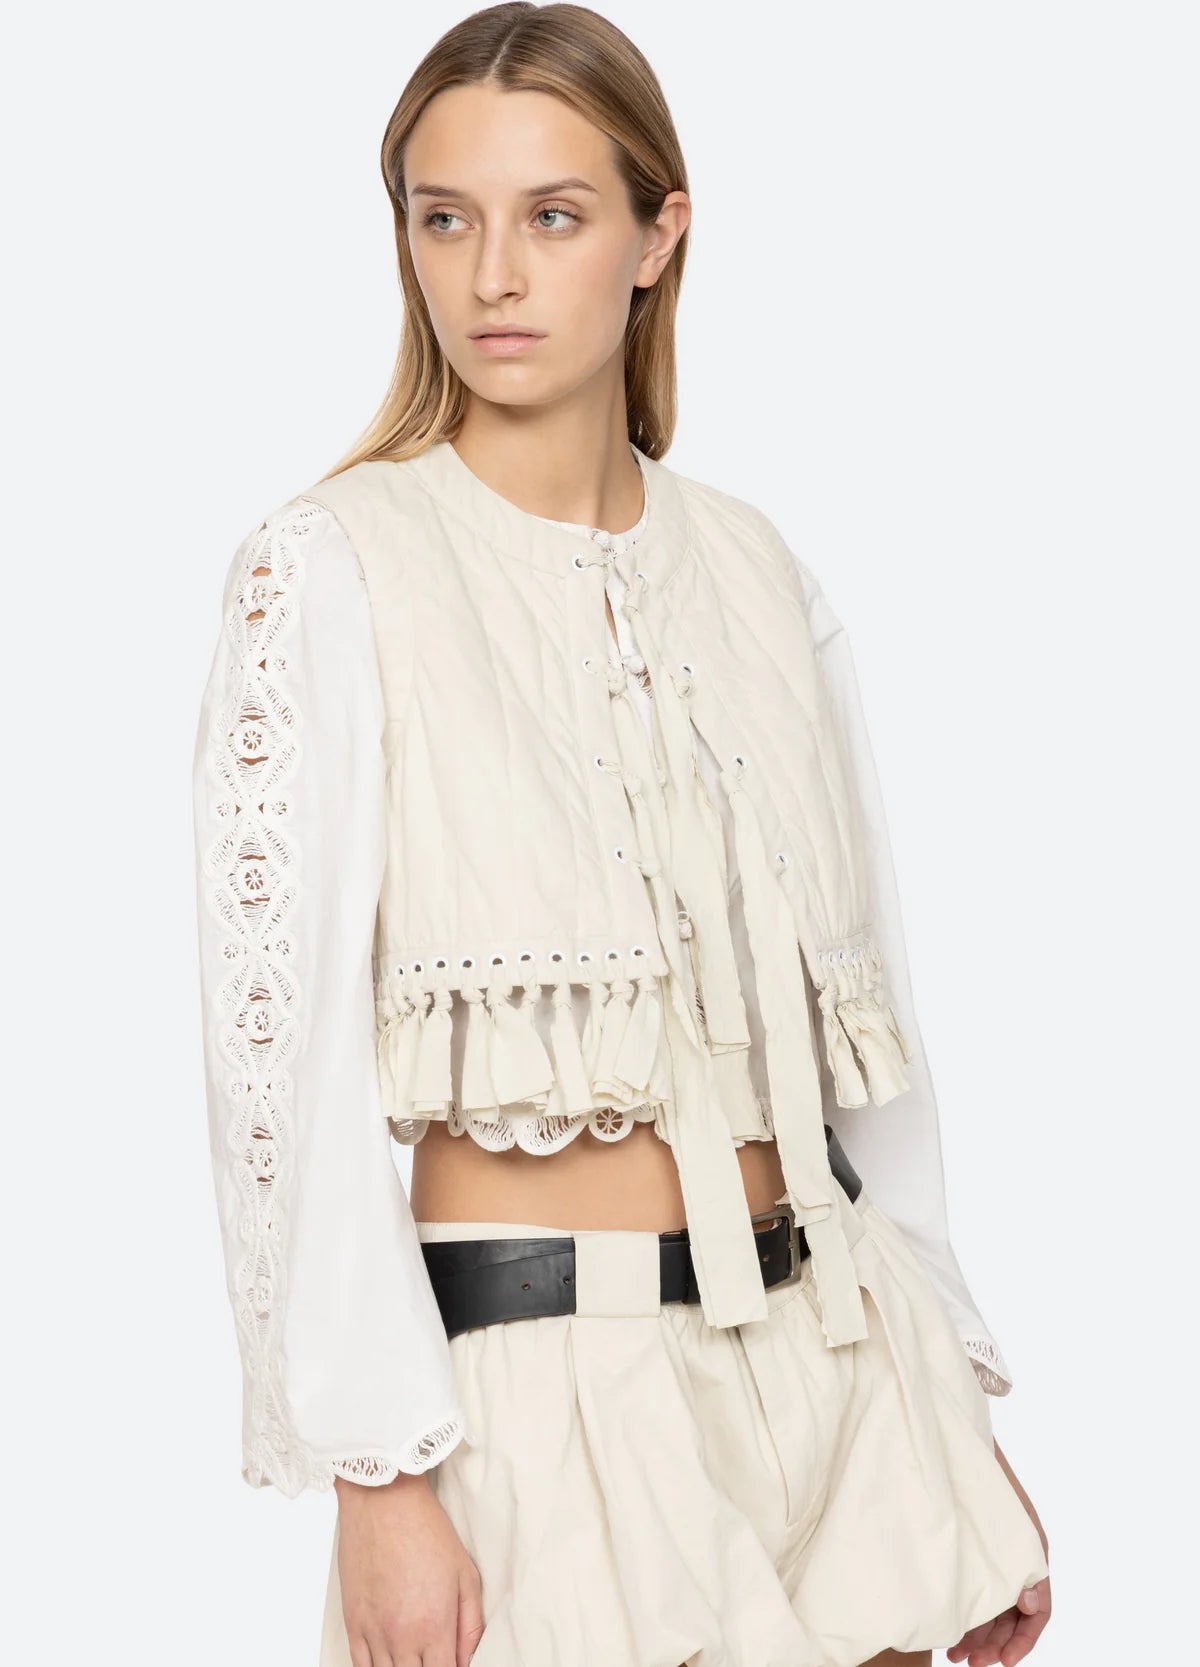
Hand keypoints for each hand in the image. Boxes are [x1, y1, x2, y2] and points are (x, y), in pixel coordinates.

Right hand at [333, 1469, 484, 1666]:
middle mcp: (402, 1637)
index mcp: (435, 1627)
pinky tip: (388, 1661)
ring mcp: (374, 1632)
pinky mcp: (352, 1622)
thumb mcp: (465, 1574)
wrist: (384, 1501)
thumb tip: (469, 1661)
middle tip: (433, 1657)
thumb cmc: (427, 1531)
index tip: (451, 1663)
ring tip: (413, 1656)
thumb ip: (470, 1626)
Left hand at [946, 1438, 1049, 1666]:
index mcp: (1033, 1553)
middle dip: (994, 1643)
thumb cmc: (982, 1473)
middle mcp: (1017, 1559)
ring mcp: (994, 1554)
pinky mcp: (971, 1549)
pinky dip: (965, 1612)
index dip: (1023, 1641)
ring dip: (978, 1634)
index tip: (1001, 1661)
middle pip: (1014, 1616)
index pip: (1039, 1612)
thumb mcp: (1009, 1519)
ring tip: (954, 1654)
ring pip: (993, 1607)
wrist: (954, 1437)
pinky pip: (975, 1590)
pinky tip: (948, 1626)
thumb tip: (1031, 1606)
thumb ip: (1023, 1564)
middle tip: (966, 1661)